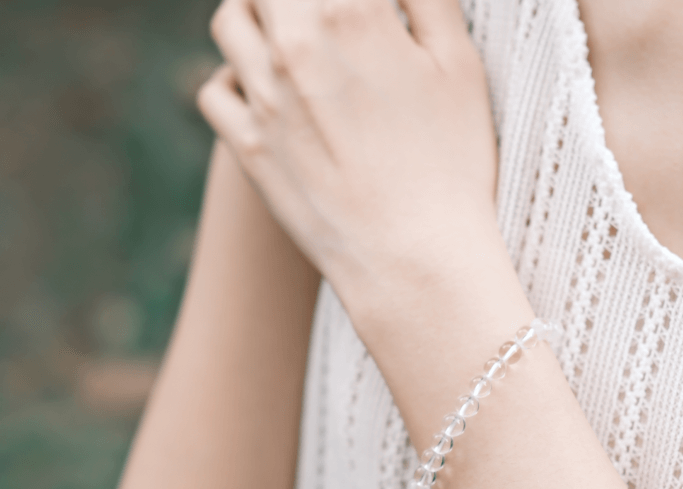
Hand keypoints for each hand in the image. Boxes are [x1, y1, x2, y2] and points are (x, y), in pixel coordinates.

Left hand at [197, 0, 499, 322]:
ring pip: (230, 19)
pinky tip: (261, 87)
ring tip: (285, 30)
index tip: (361, 9)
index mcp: (350, 12)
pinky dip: (231, 76)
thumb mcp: (460, 66)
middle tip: (323, 13)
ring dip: (255, 13)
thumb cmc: (451, 167)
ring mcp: (263, 100)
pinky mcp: (247, 150)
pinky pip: (214, 90)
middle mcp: (293, 45)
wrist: (415, 261)